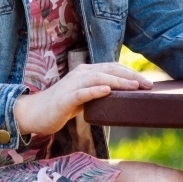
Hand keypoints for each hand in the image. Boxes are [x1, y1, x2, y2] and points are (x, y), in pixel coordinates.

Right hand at [13, 62, 152, 135]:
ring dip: (118, 82)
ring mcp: (72, 85)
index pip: (113, 68)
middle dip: (130, 76)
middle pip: (109, 70)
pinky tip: (107, 91)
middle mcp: (80, 74)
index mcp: (86, 72)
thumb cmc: (61, 106)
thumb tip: (121, 97)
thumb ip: (99, 93)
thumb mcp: (84, 97)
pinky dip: (95, 90)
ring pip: (98, 78)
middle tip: (148, 85)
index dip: (131, 73)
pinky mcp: (64, 99)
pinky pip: (81, 93)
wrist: (34, 113)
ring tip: (134, 87)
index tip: (147, 82)